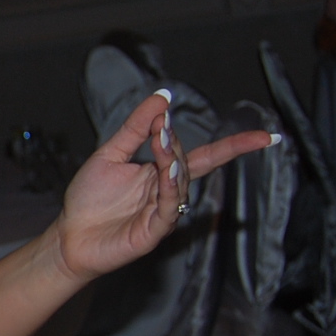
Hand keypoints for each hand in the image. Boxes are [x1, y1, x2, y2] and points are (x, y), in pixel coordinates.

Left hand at [53, 90, 275, 280]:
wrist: (69, 237)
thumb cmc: (88, 200)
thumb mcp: (109, 155)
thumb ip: (135, 128)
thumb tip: (162, 98)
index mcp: (161, 173)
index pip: (205, 156)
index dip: (235, 146)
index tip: (266, 136)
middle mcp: (167, 192)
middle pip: (188, 163)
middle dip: (175, 144)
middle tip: (159, 126)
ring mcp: (163, 213)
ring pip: (180, 184)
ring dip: (173, 160)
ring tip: (160, 142)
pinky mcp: (154, 231)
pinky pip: (170, 207)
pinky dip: (171, 188)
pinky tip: (166, 172)